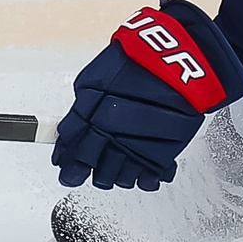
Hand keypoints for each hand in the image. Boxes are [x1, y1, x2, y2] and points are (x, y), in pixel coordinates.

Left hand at [53, 1, 242, 190]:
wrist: (177, 62)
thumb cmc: (136, 64)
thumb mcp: (93, 80)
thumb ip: (79, 110)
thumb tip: (68, 132)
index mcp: (88, 118)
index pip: (71, 150)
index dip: (67, 161)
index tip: (65, 167)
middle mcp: (110, 137)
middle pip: (93, 169)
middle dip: (89, 169)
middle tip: (88, 168)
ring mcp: (136, 149)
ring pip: (118, 178)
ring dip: (115, 174)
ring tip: (117, 165)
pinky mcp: (161, 156)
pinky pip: (147, 179)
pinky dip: (143, 178)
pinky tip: (140, 173)